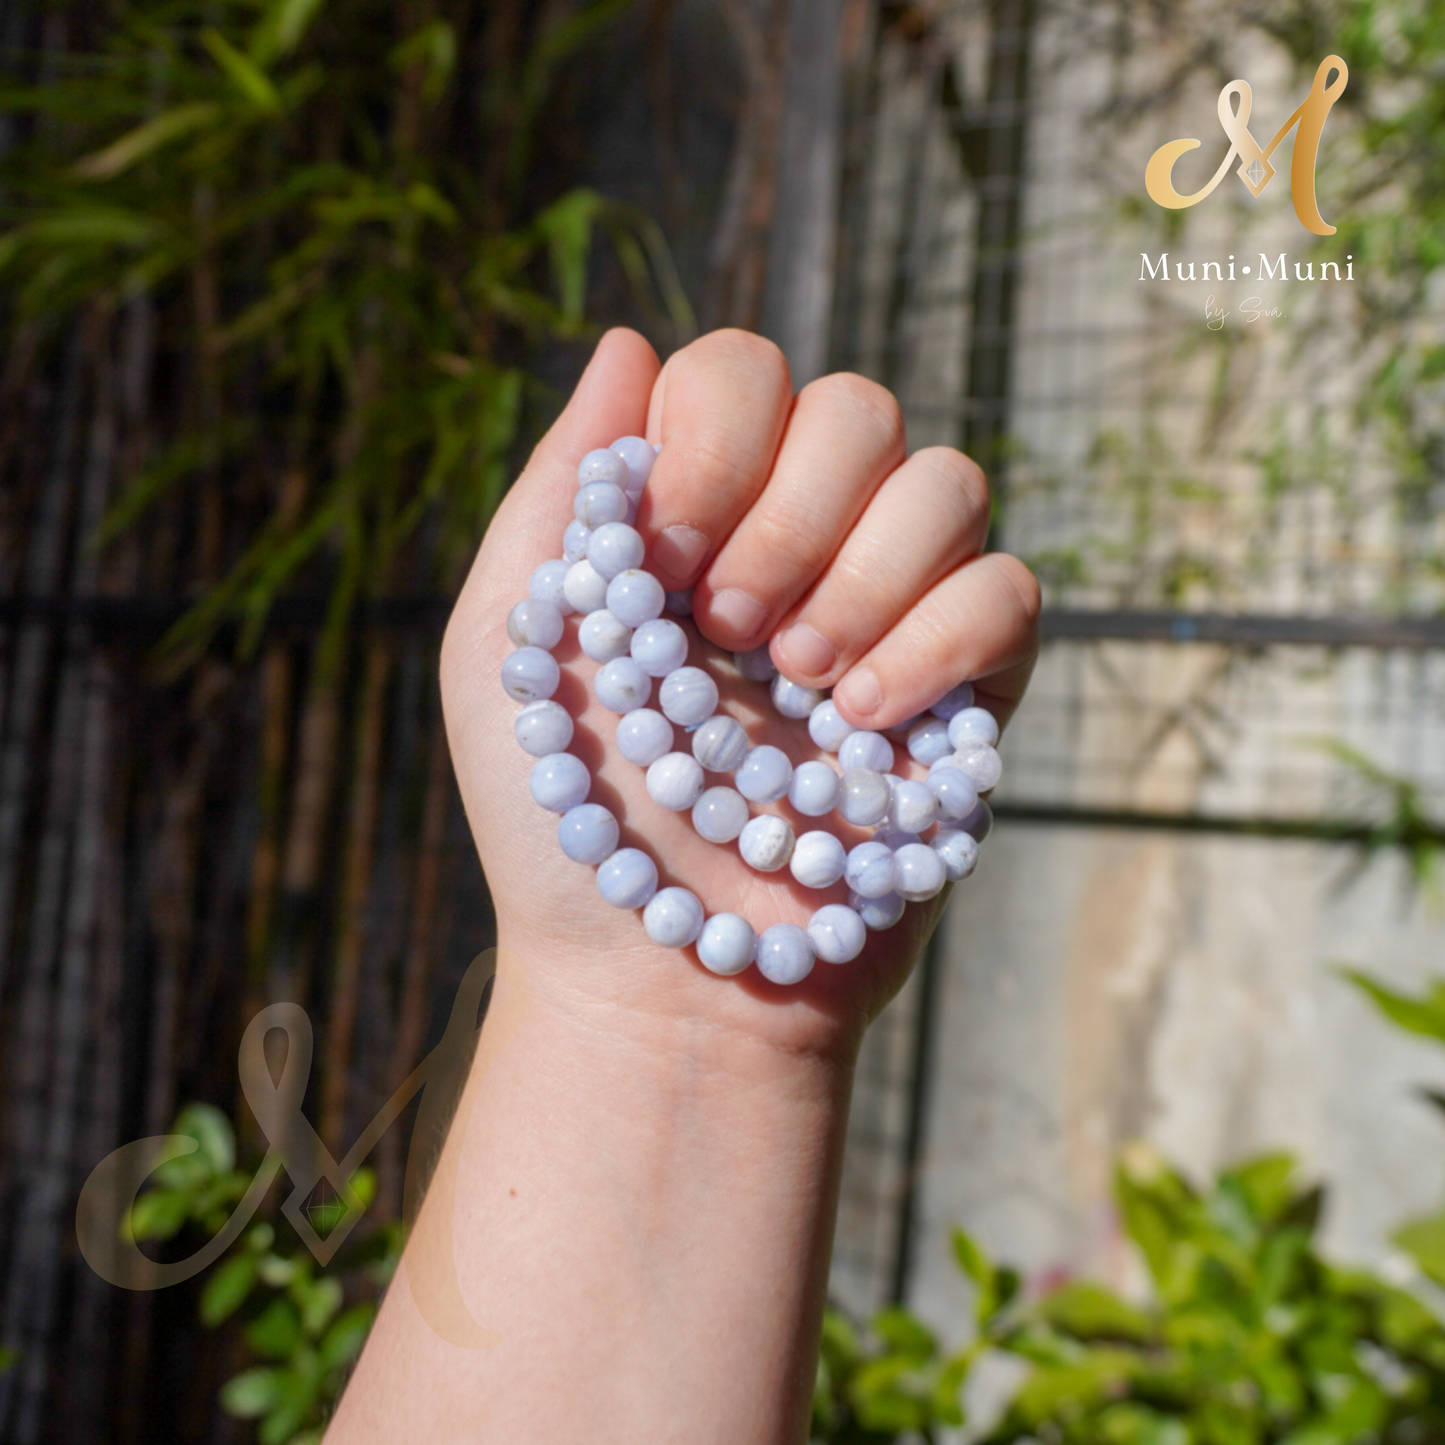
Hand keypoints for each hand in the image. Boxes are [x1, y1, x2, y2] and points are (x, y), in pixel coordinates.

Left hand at [440, 328, 1038, 1064]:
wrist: (660, 981)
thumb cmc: (568, 823)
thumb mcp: (508, 644)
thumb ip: (561, 487)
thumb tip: (627, 338)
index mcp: (691, 515)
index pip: (742, 369)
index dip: (716, 437)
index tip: (663, 557)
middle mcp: (798, 544)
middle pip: (856, 408)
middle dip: (790, 517)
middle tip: (729, 634)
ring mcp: (889, 613)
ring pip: (948, 481)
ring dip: (862, 579)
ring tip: (797, 685)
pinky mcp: (966, 692)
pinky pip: (1010, 591)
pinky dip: (938, 643)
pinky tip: (863, 725)